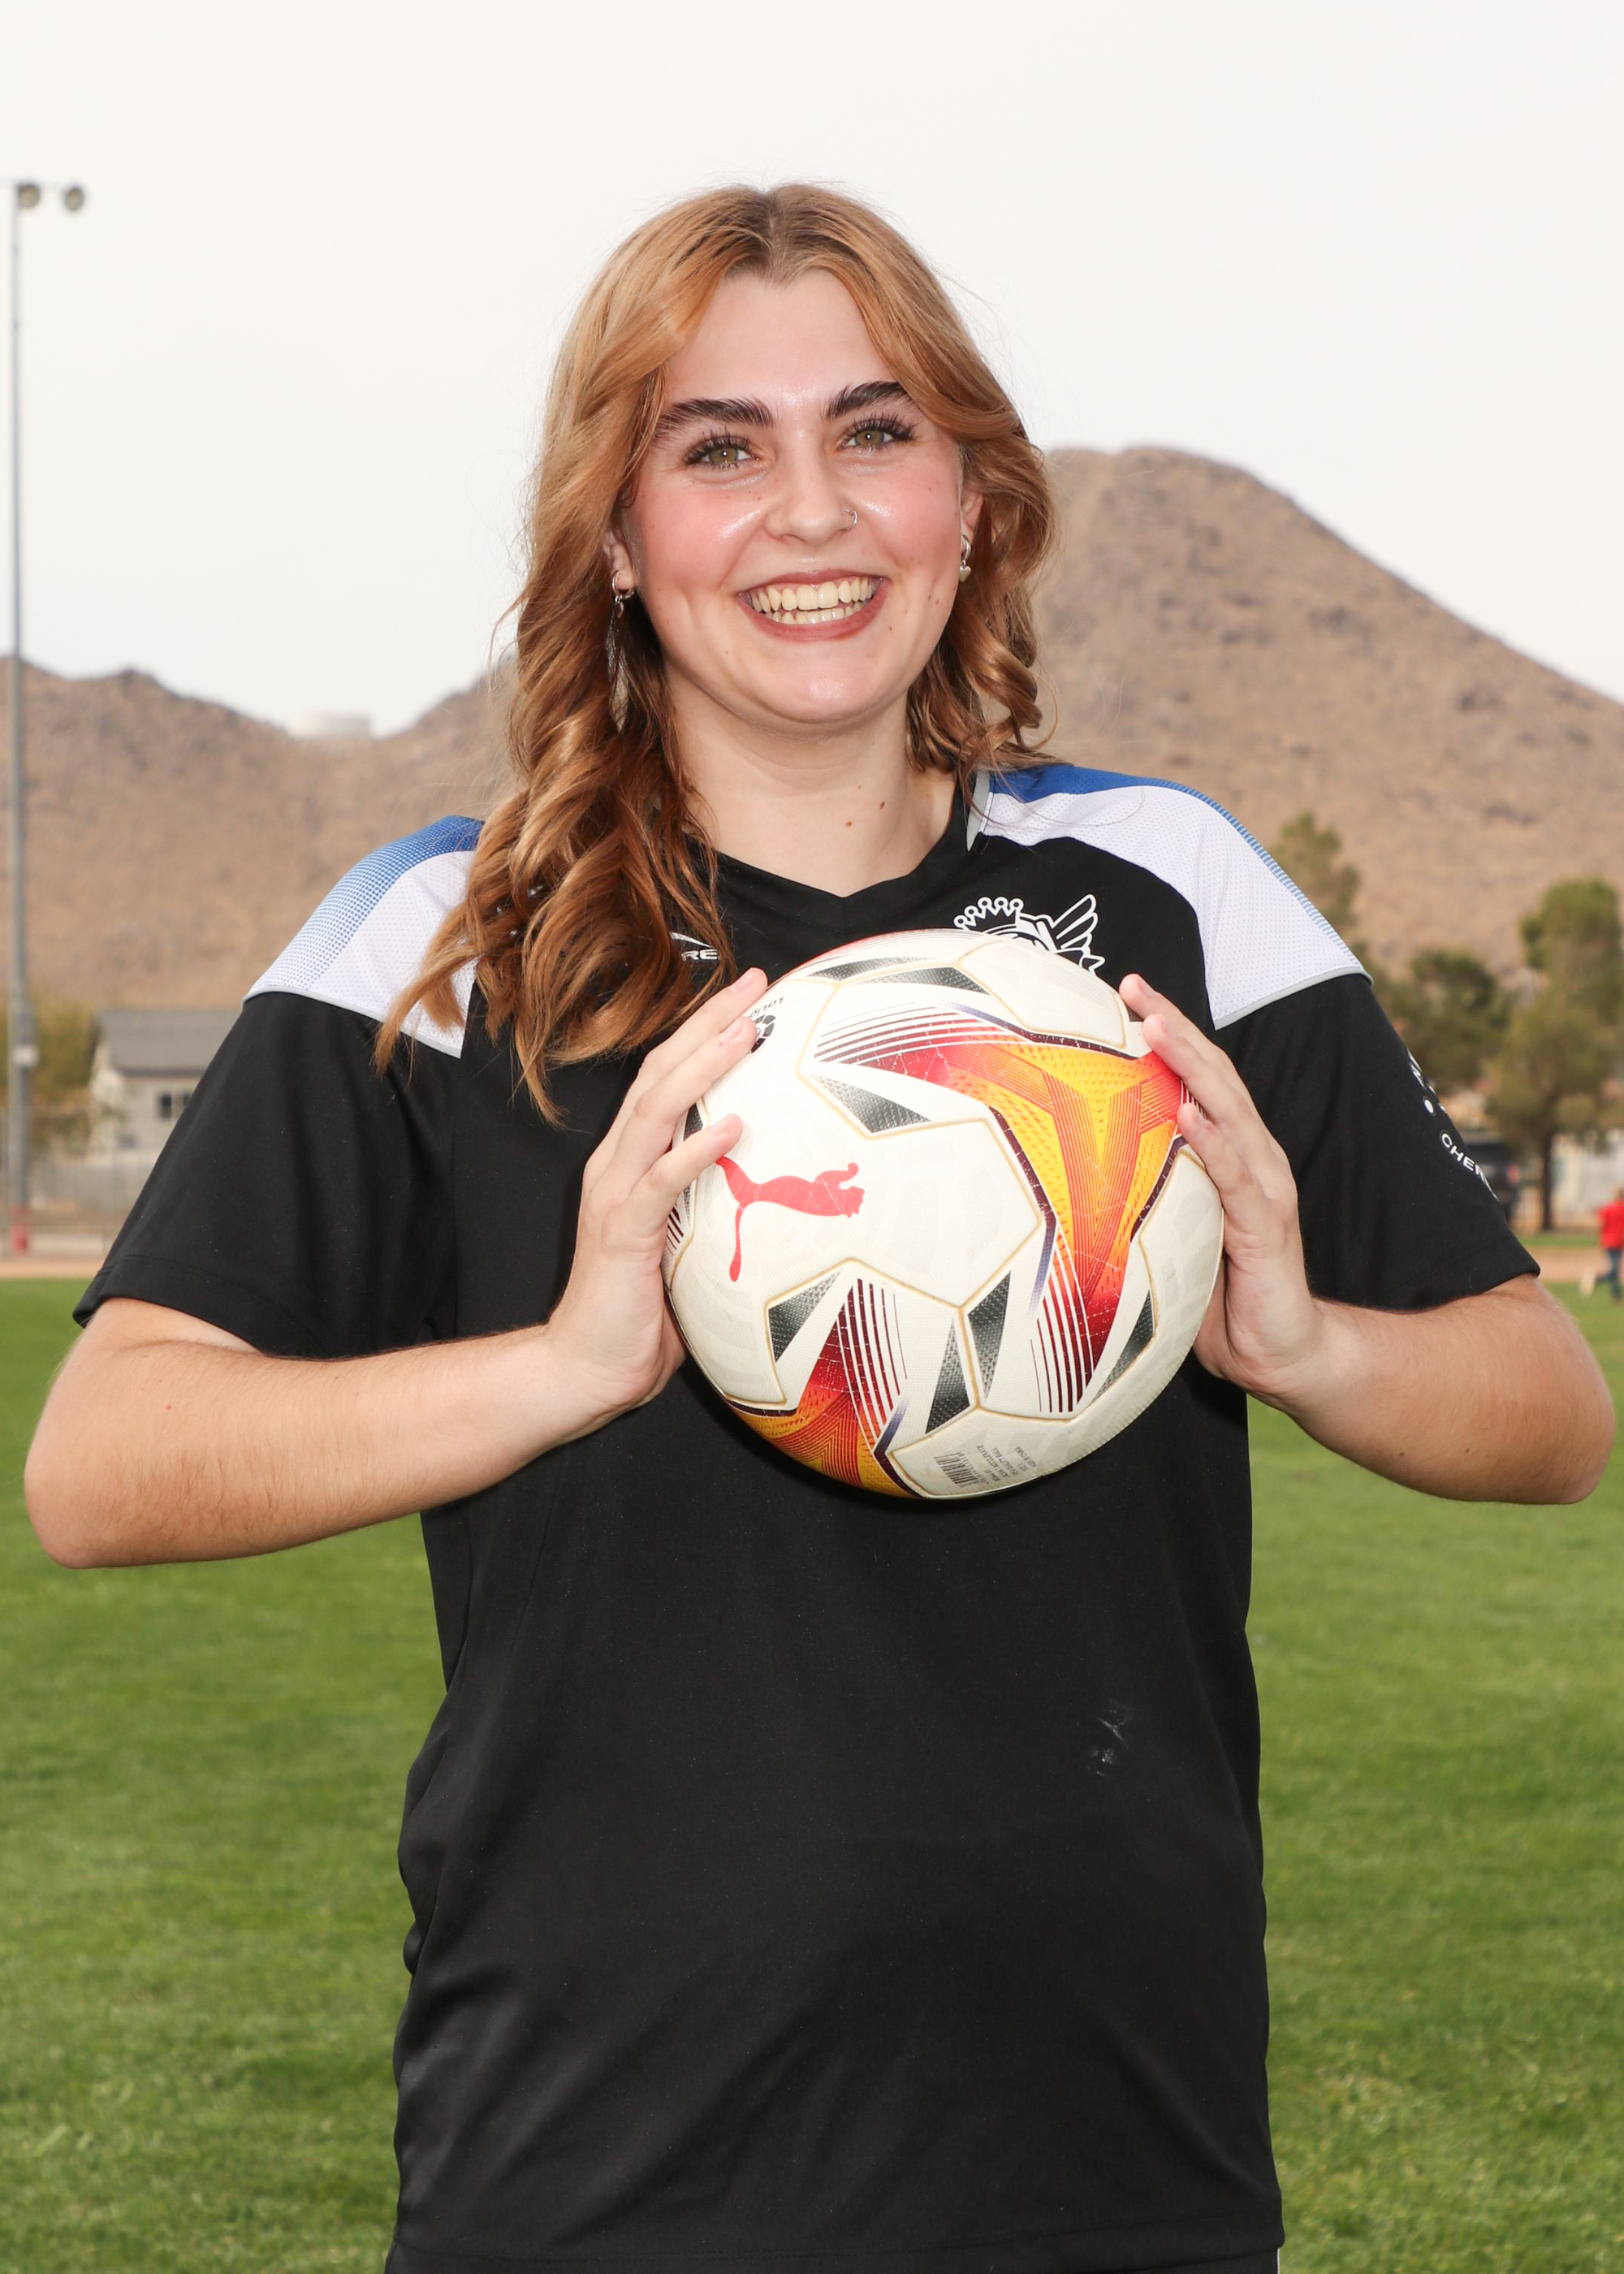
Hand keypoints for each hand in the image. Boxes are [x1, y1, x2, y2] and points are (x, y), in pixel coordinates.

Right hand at [541, 966, 768, 1437]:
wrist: (585, 1367)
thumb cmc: (644, 1310)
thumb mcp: (689, 1242)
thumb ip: (718, 1205)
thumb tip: (783, 1189)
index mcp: (633, 1159)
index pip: (668, 1077)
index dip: (705, 1030)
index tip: (753, 995)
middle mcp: (618, 1163)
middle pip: (662, 1074)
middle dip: (709, 1023)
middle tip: (756, 983)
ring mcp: (616, 1193)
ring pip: (658, 1111)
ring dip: (704, 1067)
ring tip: (746, 1032)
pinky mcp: (623, 1232)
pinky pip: (661, 1183)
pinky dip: (697, 1151)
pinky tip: (732, 1128)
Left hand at [1118, 972, 1329, 1407]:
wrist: (1283, 1354)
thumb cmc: (1218, 1297)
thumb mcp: (1167, 1238)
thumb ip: (1137, 1204)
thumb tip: (1062, 1186)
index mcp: (1227, 1155)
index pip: (1196, 1080)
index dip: (1165, 1034)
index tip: (1122, 993)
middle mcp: (1250, 1158)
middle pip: (1212, 1076)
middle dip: (1174, 1027)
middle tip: (1133, 985)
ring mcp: (1263, 1187)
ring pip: (1226, 1111)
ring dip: (1190, 1066)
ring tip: (1156, 1028)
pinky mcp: (1266, 1226)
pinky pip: (1234, 1178)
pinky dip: (1212, 1142)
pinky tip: (1188, 1113)